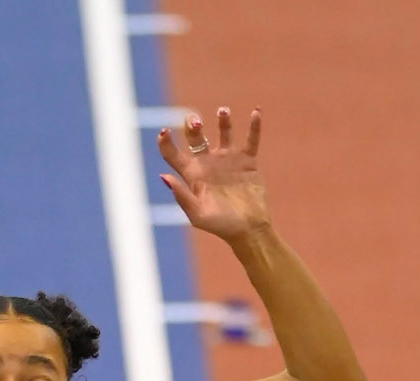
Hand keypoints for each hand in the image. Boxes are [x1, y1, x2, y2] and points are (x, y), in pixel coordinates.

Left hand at [157, 107, 268, 242]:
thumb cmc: (221, 227)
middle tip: (196, 123)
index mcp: (193, 175)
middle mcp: (208, 163)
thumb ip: (182, 196)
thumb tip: (164, 177)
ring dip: (223, 119)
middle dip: (192, 126)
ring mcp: (228, 160)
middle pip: (195, 136)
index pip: (173, 154)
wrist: (249, 230)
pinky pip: (251, 139)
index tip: (163, 132)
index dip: (165, 142)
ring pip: (224, 131)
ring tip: (223, 111)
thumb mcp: (198, 214)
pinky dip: (254, 126)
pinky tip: (256, 112)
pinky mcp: (248, 161)